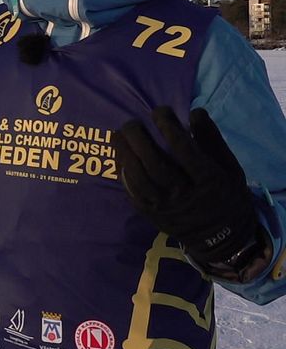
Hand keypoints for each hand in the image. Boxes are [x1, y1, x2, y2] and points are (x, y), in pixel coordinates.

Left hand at [114, 107, 261, 268]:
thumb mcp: (230, 168)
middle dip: (140, 140)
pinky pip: (133, 192)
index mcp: (209, 181)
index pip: (185, 151)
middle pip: (156, 164)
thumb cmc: (226, 194)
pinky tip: (119, 157)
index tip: (160, 111)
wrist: (222, 237)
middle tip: (132, 122)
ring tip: (117, 135)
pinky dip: (123, 173)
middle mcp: (185, 195)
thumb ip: (213, 141)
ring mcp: (166, 207)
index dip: (170, 128)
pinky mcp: (152, 215)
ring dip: (124, 154)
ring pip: (139, 178)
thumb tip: (195, 112)